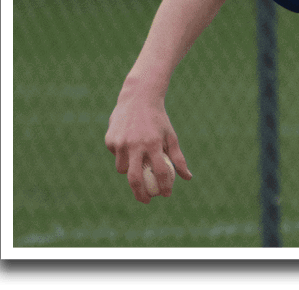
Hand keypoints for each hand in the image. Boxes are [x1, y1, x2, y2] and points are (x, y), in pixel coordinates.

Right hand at [104, 81, 192, 203]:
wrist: (138, 98)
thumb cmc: (158, 120)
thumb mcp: (170, 136)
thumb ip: (178, 158)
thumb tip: (188, 178)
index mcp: (153, 143)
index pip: (160, 171)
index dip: (164, 186)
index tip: (166, 195)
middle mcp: (135, 144)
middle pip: (135, 178)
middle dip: (140, 194)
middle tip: (146, 201)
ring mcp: (120, 142)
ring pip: (123, 169)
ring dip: (131, 171)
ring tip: (138, 158)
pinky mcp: (110, 140)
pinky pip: (117, 156)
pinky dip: (123, 156)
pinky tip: (128, 142)